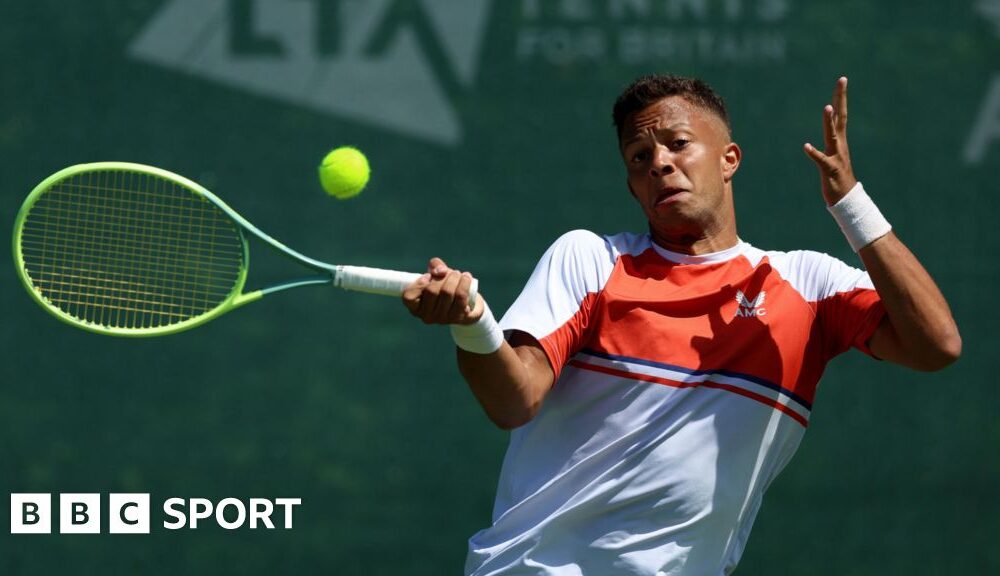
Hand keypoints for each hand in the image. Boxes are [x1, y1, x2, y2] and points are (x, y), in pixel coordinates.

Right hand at [402, 257, 482, 324]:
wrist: (467, 301)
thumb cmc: (445, 284)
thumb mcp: (436, 272)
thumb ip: (435, 266)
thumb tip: (441, 271)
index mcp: (415, 307)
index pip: (408, 297)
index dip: (418, 284)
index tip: (428, 276)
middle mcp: (426, 316)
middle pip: (431, 291)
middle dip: (443, 277)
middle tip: (452, 272)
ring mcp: (441, 319)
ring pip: (447, 293)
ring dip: (455, 278)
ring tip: (459, 274)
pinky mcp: (457, 318)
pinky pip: (461, 298)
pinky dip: (464, 284)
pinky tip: (467, 278)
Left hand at [804, 76, 857, 205]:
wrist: (846, 199)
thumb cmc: (837, 177)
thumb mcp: (832, 155)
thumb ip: (830, 141)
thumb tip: (829, 128)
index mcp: (839, 141)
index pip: (840, 115)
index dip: (840, 97)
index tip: (842, 80)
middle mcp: (839, 145)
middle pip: (840, 117)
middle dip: (840, 99)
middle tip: (842, 80)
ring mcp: (836, 156)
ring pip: (832, 135)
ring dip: (829, 121)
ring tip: (826, 107)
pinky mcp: (829, 169)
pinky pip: (821, 160)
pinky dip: (814, 153)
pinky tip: (806, 146)